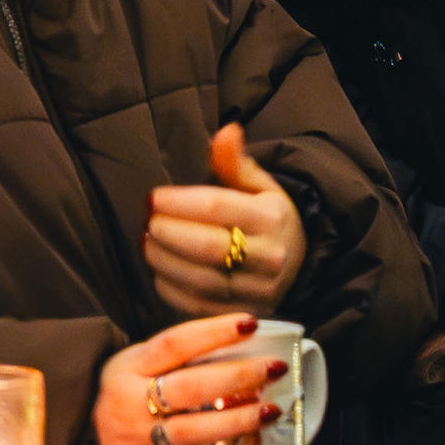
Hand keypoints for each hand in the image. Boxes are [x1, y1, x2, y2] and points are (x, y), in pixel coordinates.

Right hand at [93, 312, 289, 444]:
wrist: (79, 438)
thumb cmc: (125, 392)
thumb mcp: (136, 363)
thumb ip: (177, 355)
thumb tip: (245, 342)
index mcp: (131, 367)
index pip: (175, 344)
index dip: (214, 332)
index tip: (251, 324)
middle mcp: (131, 404)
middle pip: (188, 388)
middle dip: (236, 377)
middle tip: (274, 369)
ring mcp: (139, 443)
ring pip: (190, 432)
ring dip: (234, 422)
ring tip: (270, 411)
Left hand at [145, 122, 308, 317]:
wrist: (298, 261)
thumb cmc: (268, 217)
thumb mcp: (260, 185)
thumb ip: (236, 162)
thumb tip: (226, 131)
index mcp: (272, 217)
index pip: (218, 208)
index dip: (180, 202)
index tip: (153, 197)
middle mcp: (269, 256)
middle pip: (209, 248)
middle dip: (169, 234)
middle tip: (147, 221)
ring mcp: (257, 289)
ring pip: (201, 279)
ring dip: (165, 261)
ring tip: (146, 243)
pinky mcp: (241, 313)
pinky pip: (199, 305)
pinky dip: (172, 289)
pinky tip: (158, 271)